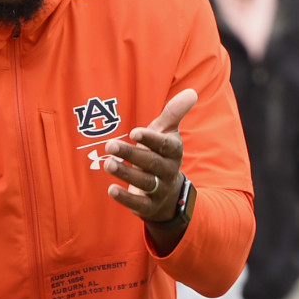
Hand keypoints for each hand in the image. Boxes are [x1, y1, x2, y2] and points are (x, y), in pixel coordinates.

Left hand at [104, 89, 197, 220]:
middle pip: (151, 163)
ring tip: (108, 163)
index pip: (164, 145)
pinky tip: (111, 189)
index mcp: (174, 152)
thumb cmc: (161, 155)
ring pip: (144, 182)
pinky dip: (125, 198)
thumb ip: (174, 114)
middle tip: (109, 145)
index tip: (134, 132)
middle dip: (130, 154)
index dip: (150, 139)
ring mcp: (160, 189)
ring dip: (125, 173)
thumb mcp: (167, 134)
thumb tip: (191, 92)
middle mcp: (169, 171)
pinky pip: (139, 204)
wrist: (169, 193)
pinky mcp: (149, 206)